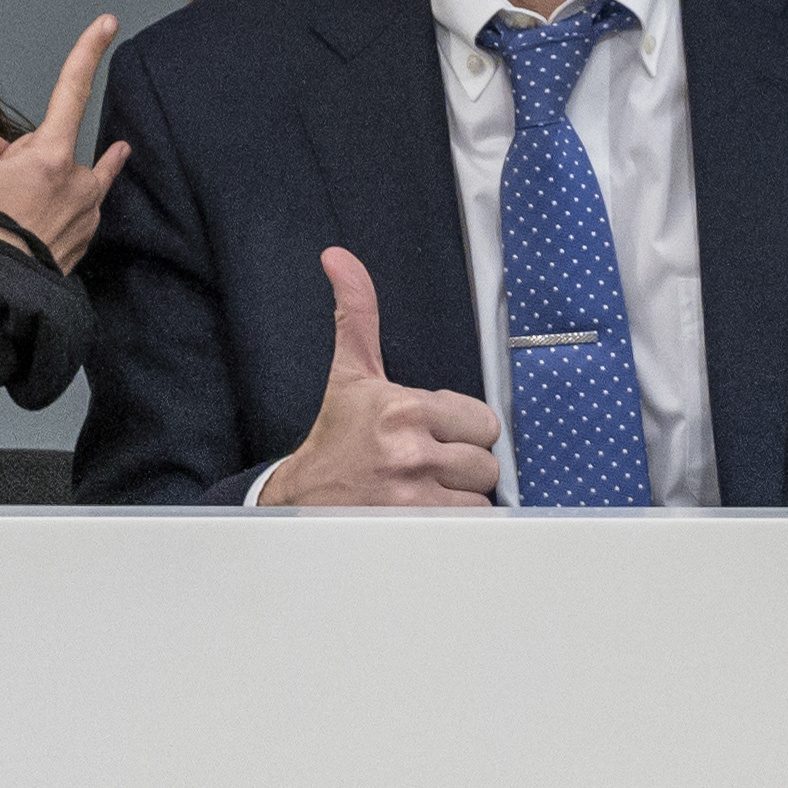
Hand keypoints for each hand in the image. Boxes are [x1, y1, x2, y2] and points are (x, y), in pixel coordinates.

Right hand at [0, 17, 127, 271]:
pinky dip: (56, 209)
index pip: (70, 90)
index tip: (108, 23)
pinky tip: (35, 223)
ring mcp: (87, 214)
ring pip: (68, 179)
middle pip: (54, 146)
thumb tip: (1, 149)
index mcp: (48, 156)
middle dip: (29, 156)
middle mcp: (78, 181)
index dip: (88, 52)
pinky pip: (74, 208)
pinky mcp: (86, 240)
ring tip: (14, 208)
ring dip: (45, 184)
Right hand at [252, 242, 505, 508]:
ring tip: (425, 488)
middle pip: (487, 460)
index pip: (483, 420)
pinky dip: (455, 520)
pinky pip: (469, 521)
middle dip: (463, 463)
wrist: (300, 501)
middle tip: (429, 464)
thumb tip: (339, 258)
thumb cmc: (335, 438)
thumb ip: (357, 315)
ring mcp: (413, 495)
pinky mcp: (416, 528)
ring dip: (460, 494)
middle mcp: (409, 451)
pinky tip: (426, 511)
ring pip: (481, 493)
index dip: (463, 429)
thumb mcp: (350, 374)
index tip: (434, 434)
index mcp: (402, 408)